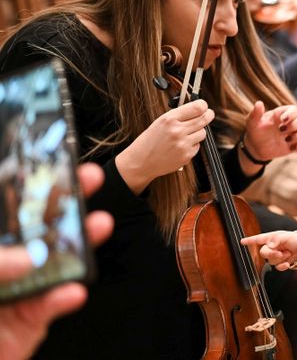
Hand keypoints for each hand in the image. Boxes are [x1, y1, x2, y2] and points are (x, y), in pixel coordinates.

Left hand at [0, 163, 113, 359]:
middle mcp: (3, 263)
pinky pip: (51, 306)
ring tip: (99, 226)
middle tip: (89, 180)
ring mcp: (17, 290)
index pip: (8, 210)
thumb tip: (27, 258)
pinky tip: (72, 290)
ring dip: (79, 244)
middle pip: (35, 226)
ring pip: (53, 261)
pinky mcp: (30, 322)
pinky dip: (63, 298)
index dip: (25, 184)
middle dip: (64, 202)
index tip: (49, 162)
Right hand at [116, 99, 213, 193]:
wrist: (141, 161)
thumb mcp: (160, 122)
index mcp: (170, 119)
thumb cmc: (150, 141)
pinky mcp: (187, 155)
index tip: (204, 106)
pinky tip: (182, 145)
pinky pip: (198, 145)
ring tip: (187, 134)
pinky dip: (193, 144)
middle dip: (208, 115)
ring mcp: (183, 144)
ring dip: (198, 132)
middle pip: (204, 119)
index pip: (197, 108)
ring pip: (203, 132)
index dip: (203, 106)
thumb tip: (197, 109)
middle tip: (208, 114)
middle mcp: (177, 131)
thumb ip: (179, 115)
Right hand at [241, 231, 296, 270]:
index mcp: (270, 238)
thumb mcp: (286, 236)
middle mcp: (270, 247)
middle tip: (281, 252)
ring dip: (281, 258)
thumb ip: (277, 239)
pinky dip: (283, 266)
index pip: (258, 239)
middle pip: (263, 253)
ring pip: (271, 261)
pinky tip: (288, 263)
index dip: (249, 241)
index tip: (242, 241)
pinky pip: (277, 268)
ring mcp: (274, 256)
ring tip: (288, 253)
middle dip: (272, 253)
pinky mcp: (279, 263)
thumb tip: (269, 245)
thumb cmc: (294, 239)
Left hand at [243, 102, 296, 162]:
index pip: (295, 109)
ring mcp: (295, 134)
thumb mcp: (252, 123)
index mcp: (283, 114)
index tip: (282, 120)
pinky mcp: (296, 145)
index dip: (292, 114)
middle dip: (296, 125)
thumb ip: (255, 114)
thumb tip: (259, 103)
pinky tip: (292, 148)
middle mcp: (292, 122)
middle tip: (282, 130)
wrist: (256, 147)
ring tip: (286, 140)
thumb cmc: (255, 131)